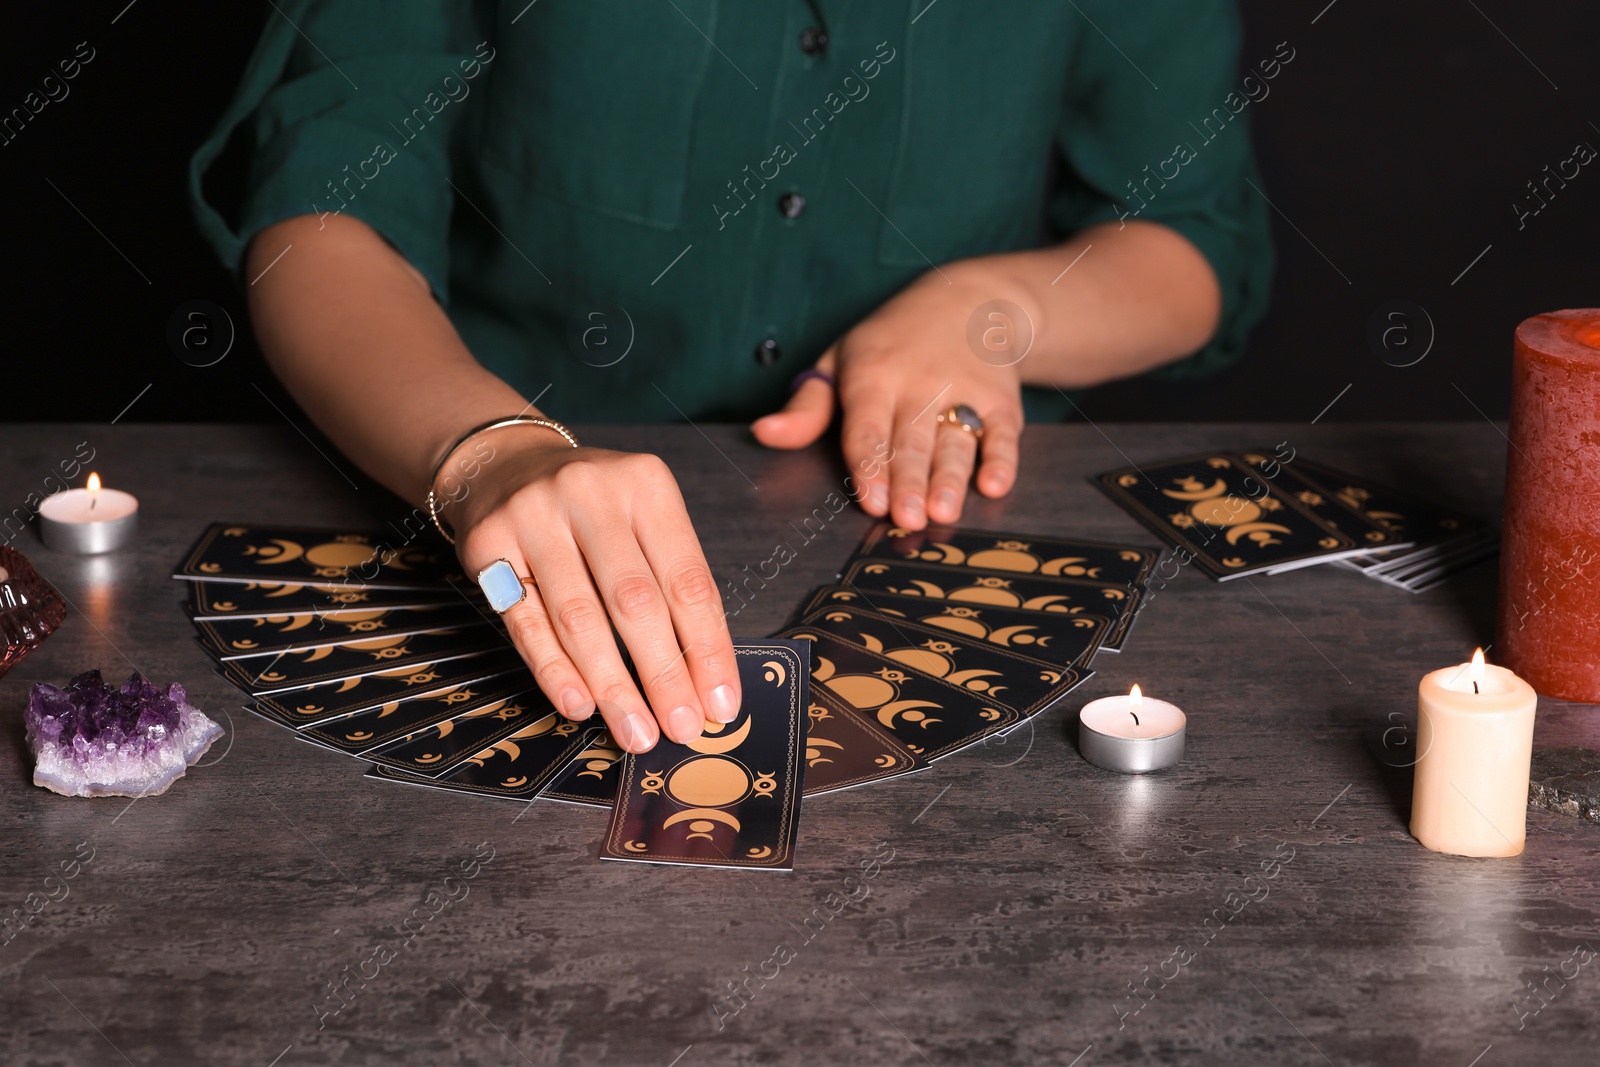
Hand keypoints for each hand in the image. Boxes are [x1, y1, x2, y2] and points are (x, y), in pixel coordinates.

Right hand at [444, 430, 740, 752]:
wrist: (504, 465)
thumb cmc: (593, 509)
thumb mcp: (642, 520)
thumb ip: (671, 585)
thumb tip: (703, 679)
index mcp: (646, 485)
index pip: (687, 580)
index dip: (707, 648)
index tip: (721, 704)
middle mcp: (590, 493)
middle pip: (635, 600)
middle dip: (663, 674)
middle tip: (682, 728)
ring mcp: (534, 515)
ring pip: (579, 617)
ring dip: (611, 685)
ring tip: (635, 731)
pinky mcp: (488, 544)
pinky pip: (525, 622)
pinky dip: (555, 670)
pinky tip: (579, 705)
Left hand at [751, 262, 1027, 528]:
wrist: (969, 303)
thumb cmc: (893, 343)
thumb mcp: (841, 360)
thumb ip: (807, 407)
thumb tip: (765, 433)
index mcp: (874, 374)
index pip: (867, 427)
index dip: (869, 466)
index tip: (870, 502)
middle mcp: (919, 383)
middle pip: (912, 441)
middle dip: (909, 481)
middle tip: (907, 519)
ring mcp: (964, 390)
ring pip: (955, 441)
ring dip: (951, 478)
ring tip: (944, 512)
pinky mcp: (1001, 399)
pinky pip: (1003, 432)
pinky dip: (1002, 458)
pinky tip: (996, 484)